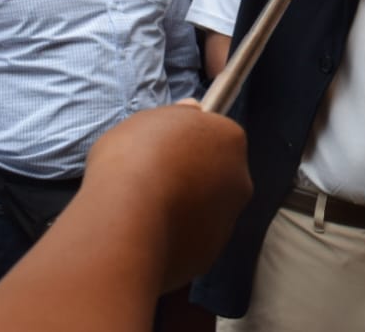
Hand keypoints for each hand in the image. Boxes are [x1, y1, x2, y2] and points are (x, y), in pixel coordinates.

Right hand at [81, 100, 250, 291]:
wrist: (125, 221)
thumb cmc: (134, 159)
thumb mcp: (147, 120)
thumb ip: (176, 116)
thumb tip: (193, 110)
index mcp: (230, 140)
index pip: (216, 136)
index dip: (189, 142)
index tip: (164, 150)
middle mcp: (240, 180)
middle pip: (217, 175)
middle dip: (192, 177)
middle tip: (154, 181)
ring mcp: (228, 221)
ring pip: (207, 211)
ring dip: (185, 210)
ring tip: (145, 212)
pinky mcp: (210, 255)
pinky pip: (193, 241)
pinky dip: (176, 239)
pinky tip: (148, 236)